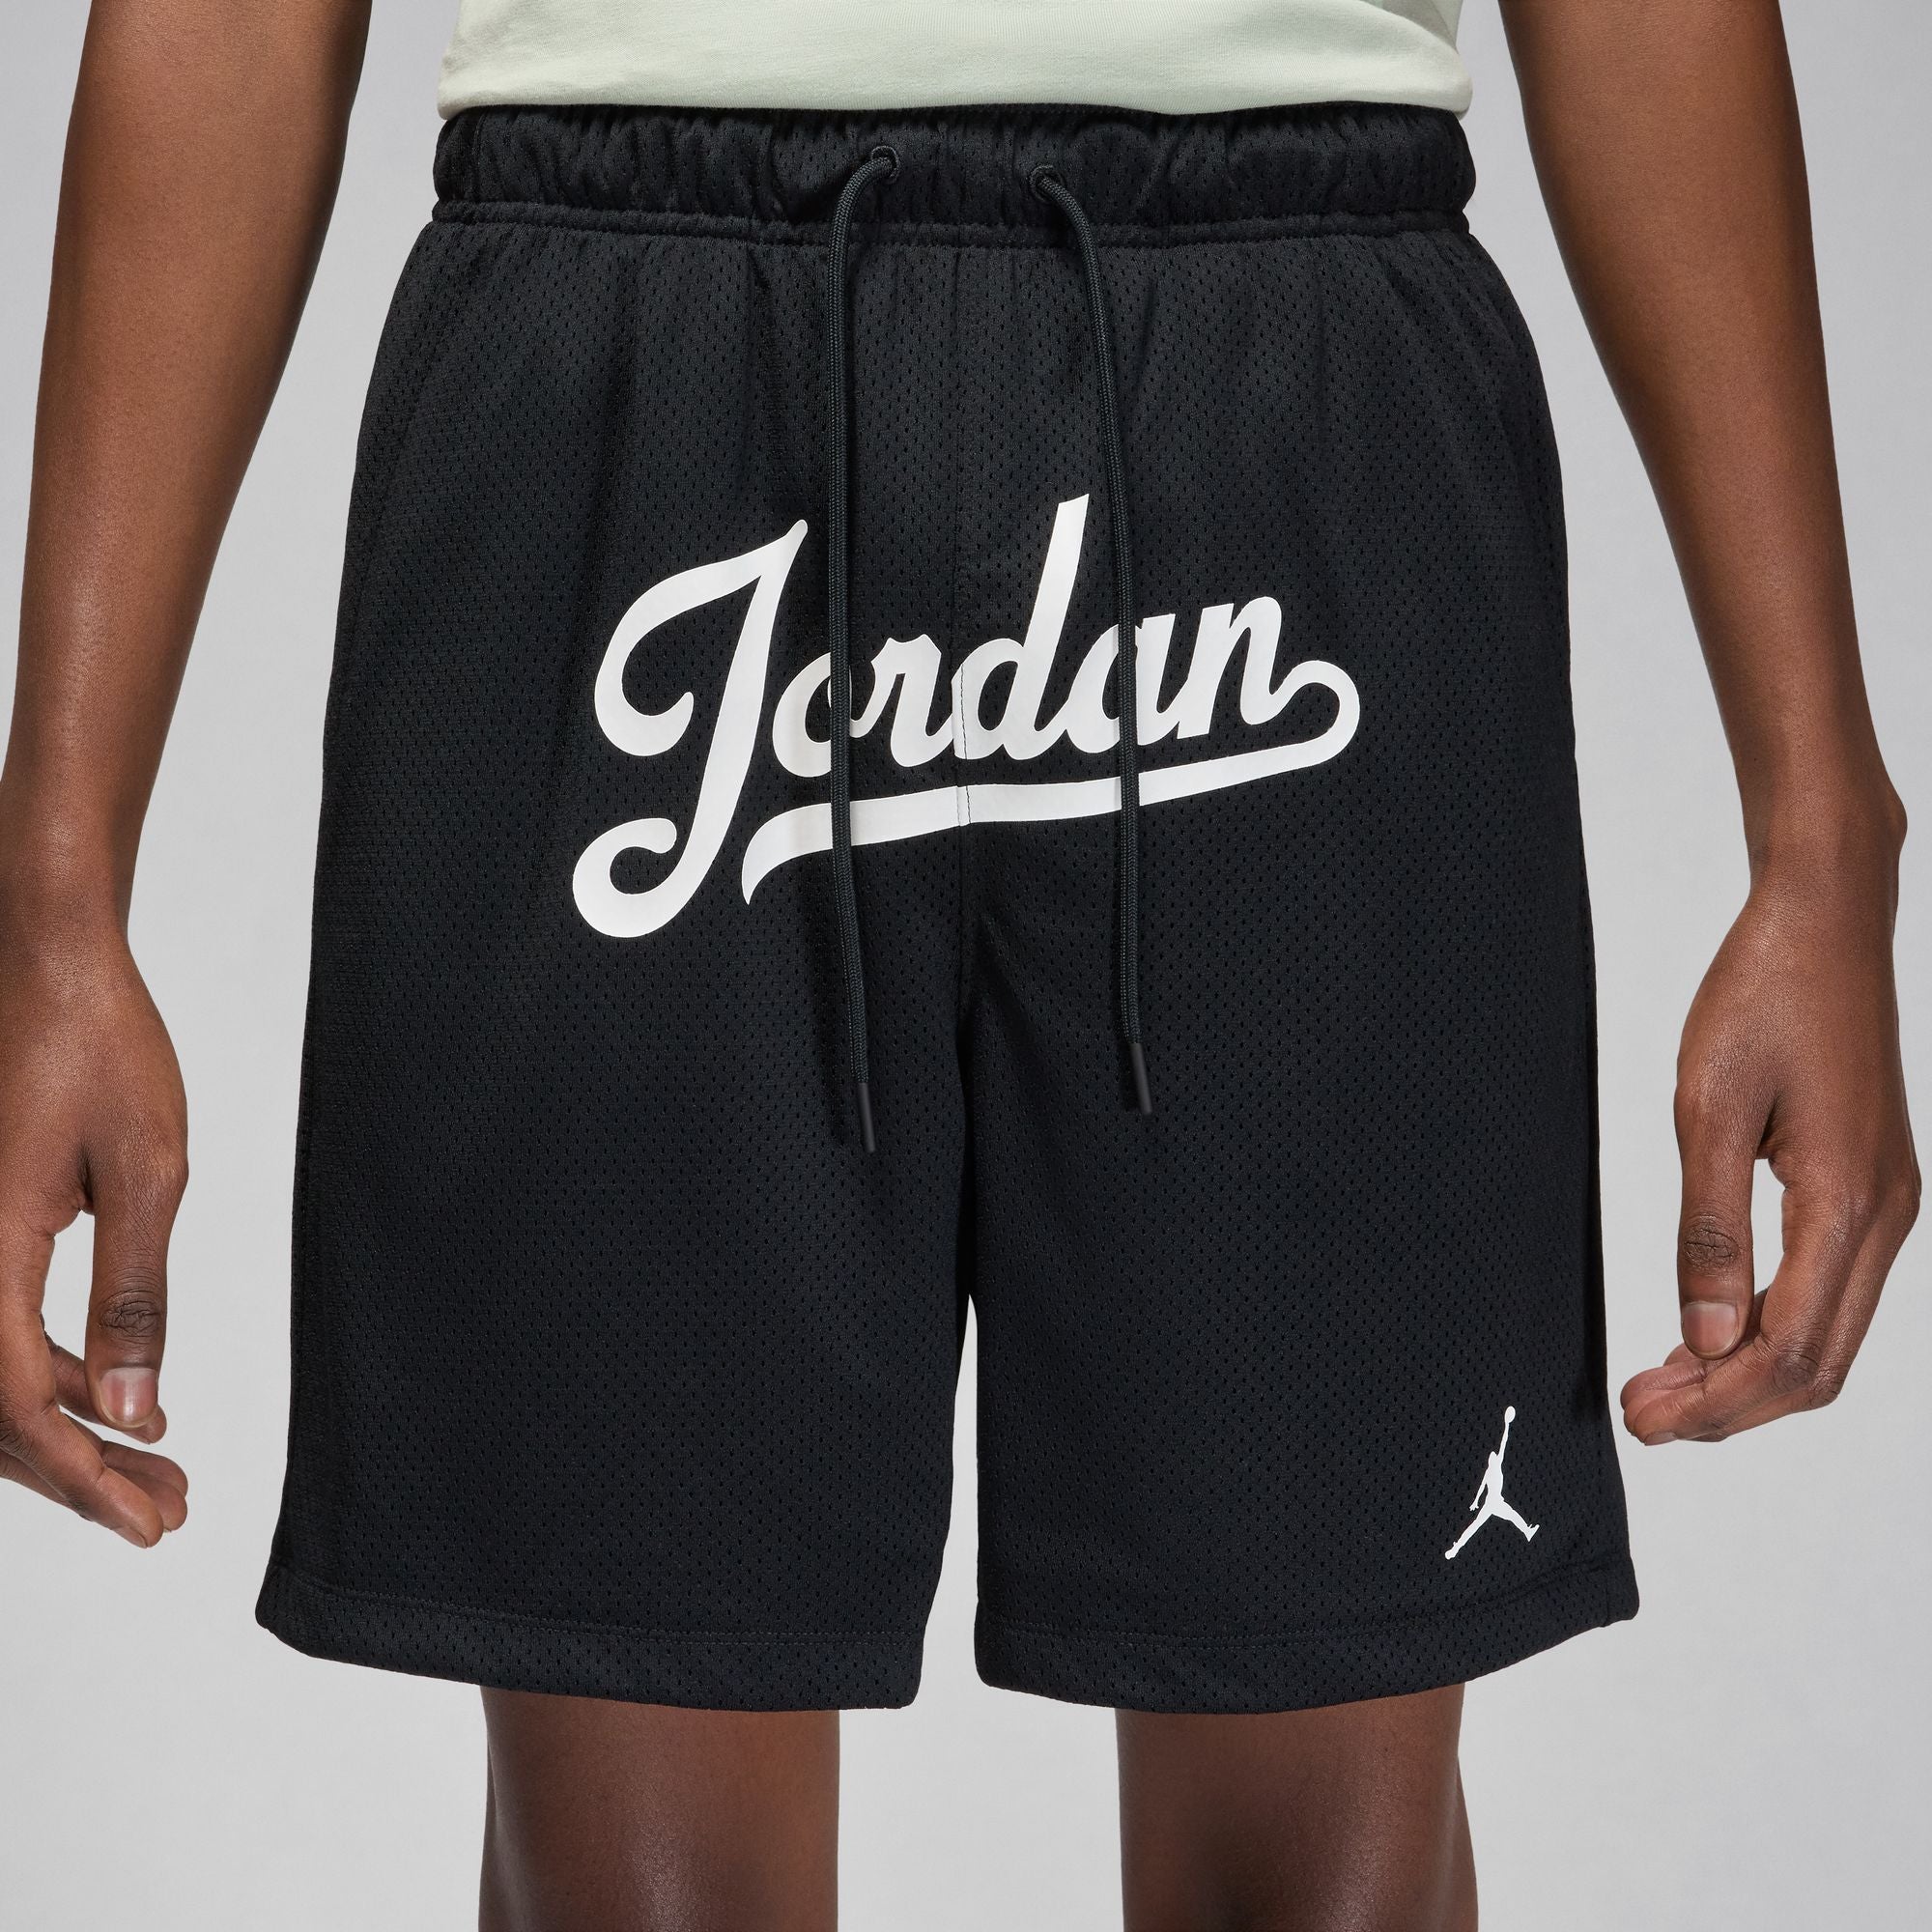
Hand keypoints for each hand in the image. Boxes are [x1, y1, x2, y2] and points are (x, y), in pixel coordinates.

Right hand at [0, 916, 189, 1542]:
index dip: (79, 1476)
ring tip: (161, 1471)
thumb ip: (134, 1296)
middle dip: (79, 1473)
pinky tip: (116, 1399)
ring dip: (66, 1431)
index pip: (13, 1401)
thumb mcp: (147, 1170)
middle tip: (168, 1510)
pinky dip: (50, 1373)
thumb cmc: (99, 1047)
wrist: (46, 962)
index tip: (148, 1522)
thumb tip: (132, 1411)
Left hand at [1622, 849, 1918, 1443]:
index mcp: (1847, 1202)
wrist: (1823, 922)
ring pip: (1829, 1335)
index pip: (1789, 1348)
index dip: (1717, 1401)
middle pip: (1819, 1362)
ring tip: (1665, 1386)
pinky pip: (1831, 1291)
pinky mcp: (1871, 1187)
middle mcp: (1885, 1215)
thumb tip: (1704, 1338)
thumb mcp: (1709, 1109)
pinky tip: (1711, 1332)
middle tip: (1644, 1418)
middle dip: (1731, 1406)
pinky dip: (1772, 1330)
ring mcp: (1886, 1203)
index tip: (1644, 1420)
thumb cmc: (1764, 996)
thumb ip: (1710, 1230)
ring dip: (1749, 1375)